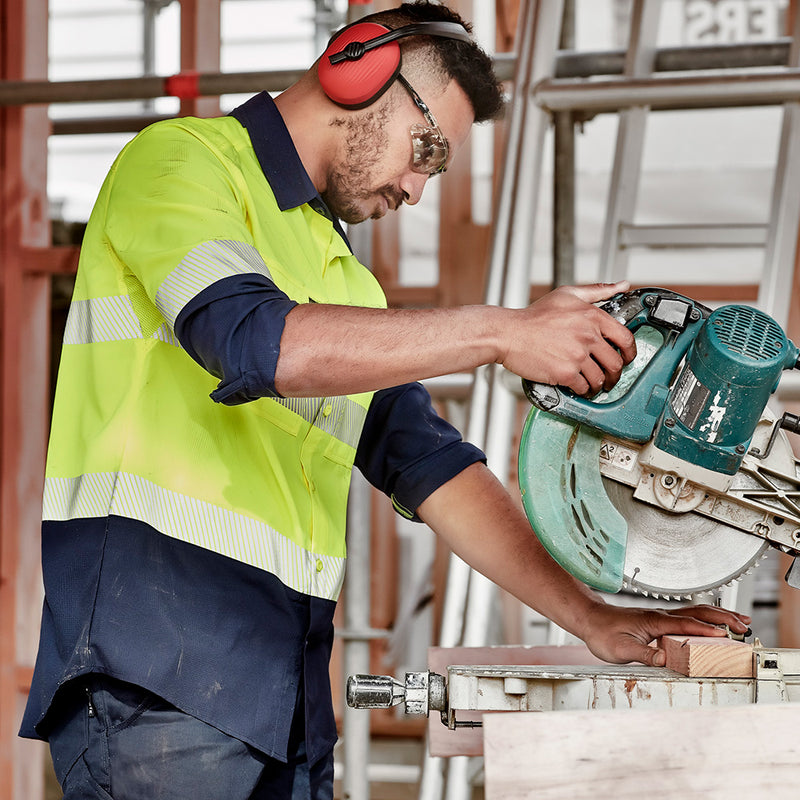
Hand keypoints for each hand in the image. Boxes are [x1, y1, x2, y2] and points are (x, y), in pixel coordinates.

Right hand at [499, 281, 636, 395]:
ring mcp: (577, 356)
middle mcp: (588, 336)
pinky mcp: (565, 373)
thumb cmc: (533, 316)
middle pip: (615, 363)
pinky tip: (578, 387)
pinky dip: (582, 391)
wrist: (508, 333)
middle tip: (610, 377)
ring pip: (600, 378)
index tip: (627, 358)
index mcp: (592, 317)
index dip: (631, 353)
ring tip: (592, 385)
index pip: (625, 338)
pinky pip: (583, 387)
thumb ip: (597, 291)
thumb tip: (621, 286)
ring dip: (599, 385)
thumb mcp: (567, 295)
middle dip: (615, 374)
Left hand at [580, 602, 751, 666]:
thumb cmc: (602, 633)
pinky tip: (711, 624)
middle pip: (697, 613)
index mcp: (654, 622)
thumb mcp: (620, 649)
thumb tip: (664, 659)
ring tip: (738, 620)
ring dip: (717, 616)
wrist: (590, 619)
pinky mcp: (658, 620)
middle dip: (722, 618)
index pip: (686, 625)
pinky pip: (687, 617)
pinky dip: (704, 619)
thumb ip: (643, 654)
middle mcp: (660, 616)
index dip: (706, 631)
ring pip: (694, 612)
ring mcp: (660, 617)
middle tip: (744, 625)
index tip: (726, 635)